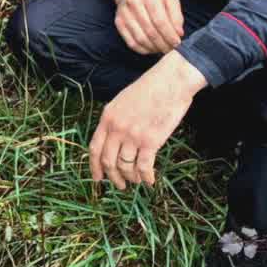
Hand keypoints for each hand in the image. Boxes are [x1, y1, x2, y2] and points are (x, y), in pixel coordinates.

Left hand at [90, 52, 208, 189]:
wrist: (172, 80)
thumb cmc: (152, 88)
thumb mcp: (124, 101)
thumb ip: (115, 120)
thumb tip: (114, 142)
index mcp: (108, 117)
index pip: (94, 148)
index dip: (94, 167)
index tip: (97, 178)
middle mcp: (117, 128)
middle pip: (108, 161)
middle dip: (113, 177)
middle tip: (120, 185)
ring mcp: (132, 135)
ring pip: (126, 166)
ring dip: (131, 178)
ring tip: (136, 181)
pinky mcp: (150, 141)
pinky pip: (143, 167)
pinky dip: (146, 177)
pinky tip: (150, 181)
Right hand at [113, 0, 184, 54]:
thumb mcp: (169, 1)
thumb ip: (177, 16)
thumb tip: (178, 33)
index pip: (160, 21)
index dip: (169, 35)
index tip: (177, 43)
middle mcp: (134, 3)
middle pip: (150, 31)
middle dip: (163, 44)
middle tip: (170, 49)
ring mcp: (124, 14)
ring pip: (140, 39)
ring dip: (153, 48)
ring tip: (162, 49)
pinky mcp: (118, 23)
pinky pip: (131, 42)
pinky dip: (143, 49)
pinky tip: (151, 49)